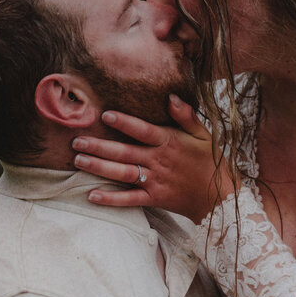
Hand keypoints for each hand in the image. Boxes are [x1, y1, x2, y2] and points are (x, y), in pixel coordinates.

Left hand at [72, 96, 234, 224]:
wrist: (220, 198)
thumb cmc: (211, 162)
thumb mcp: (203, 135)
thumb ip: (186, 116)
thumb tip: (171, 97)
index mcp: (169, 142)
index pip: (143, 130)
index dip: (124, 122)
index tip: (105, 115)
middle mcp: (158, 161)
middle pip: (124, 152)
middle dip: (99, 146)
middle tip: (76, 141)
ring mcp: (155, 181)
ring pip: (122, 173)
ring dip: (99, 168)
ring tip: (78, 161)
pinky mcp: (154, 198)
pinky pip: (130, 199)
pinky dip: (111, 198)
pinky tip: (92, 195)